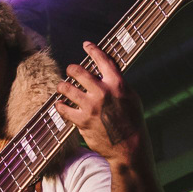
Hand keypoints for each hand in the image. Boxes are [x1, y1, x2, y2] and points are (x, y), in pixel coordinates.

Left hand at [55, 42, 146, 161]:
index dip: (92, 49)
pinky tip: (60, 105)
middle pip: (78, 71)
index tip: (86, 45)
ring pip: (66, 88)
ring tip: (61, 88)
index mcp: (117, 84)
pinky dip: (60, 106)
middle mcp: (102, 92)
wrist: (128, 146)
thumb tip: (107, 73)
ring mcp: (90, 106)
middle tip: (70, 71)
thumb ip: (118, 84)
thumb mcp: (131, 97)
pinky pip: (64, 109)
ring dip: (62, 87)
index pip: (103, 60)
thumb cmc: (132, 121)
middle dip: (71, 69)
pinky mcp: (82, 121)